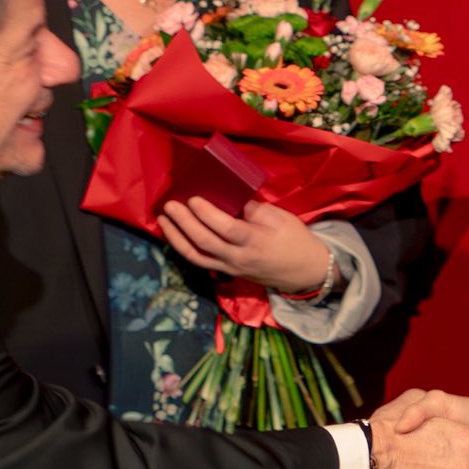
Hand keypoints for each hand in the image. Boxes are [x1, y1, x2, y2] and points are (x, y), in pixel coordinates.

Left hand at [157, 198, 332, 294]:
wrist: (305, 271)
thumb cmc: (294, 240)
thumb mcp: (279, 218)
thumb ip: (253, 209)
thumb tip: (229, 196)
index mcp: (254, 241)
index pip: (225, 228)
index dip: (206, 214)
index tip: (192, 198)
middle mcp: (238, 258)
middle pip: (205, 243)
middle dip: (183, 224)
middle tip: (169, 206)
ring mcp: (231, 268)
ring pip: (197, 257)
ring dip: (176, 239)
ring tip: (163, 221)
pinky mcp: (227, 273)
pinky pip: (201, 262)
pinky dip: (185, 249)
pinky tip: (175, 236)